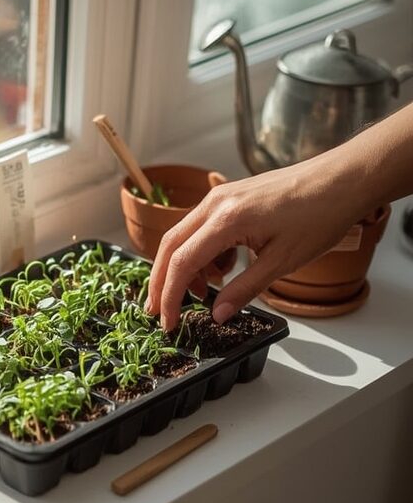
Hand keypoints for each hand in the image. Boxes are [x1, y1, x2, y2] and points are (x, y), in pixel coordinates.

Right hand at [143, 159, 365, 330]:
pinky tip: (224, 268)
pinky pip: (201, 227)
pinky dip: (202, 252)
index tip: (168, 322)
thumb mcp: (282, 262)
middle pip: (170, 246)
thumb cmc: (320, 217)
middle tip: (159, 312)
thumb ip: (244, 290)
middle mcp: (214, 204)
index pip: (182, 262)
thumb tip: (217, 315)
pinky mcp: (228, 196)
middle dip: (161, 281)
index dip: (170, 295)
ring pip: (183, 236)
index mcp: (226, 220)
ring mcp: (219, 197)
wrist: (342, 179)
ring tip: (205, 292)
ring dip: (185, 267)